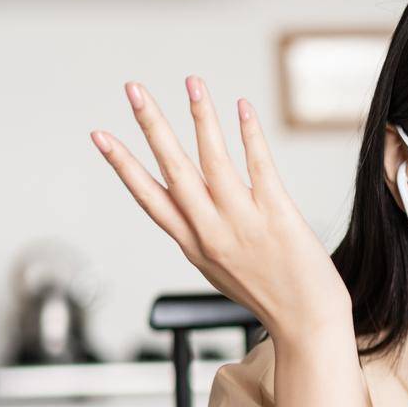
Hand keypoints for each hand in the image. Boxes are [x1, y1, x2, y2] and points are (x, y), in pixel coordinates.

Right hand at [91, 78, 351, 346]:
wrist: (307, 324)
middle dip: (151, 126)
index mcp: (193, 246)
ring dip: (201, 118)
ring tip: (192, 82)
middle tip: (133, 88)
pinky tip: (242, 108)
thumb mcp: (220, 272)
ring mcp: (244, 223)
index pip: (149, 198)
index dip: (123, 165)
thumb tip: (189, 212)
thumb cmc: (269, 296)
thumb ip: (202, 238)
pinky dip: (250, 136)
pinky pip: (260, 167)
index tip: (100, 135)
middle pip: (173, 171)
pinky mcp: (278, 216)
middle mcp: (212, 233)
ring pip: (214, 162)